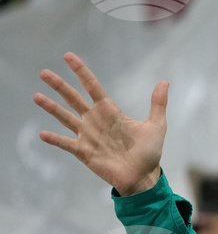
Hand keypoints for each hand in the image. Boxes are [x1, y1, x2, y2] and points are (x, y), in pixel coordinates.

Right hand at [34, 52, 167, 195]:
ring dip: (51, 108)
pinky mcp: (84, 152)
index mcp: (110, 111)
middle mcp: (95, 120)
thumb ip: (158, 104)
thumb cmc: (149, 152)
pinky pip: (66, 144)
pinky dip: (55, 139)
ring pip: (65, 117)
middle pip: (73, 98)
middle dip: (59, 85)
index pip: (92, 86)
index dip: (81, 71)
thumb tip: (165, 82)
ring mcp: (87, 136)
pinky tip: (43, 133)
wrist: (143, 177)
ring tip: (37, 96)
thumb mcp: (156, 125)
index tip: (68, 56)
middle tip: (44, 72)